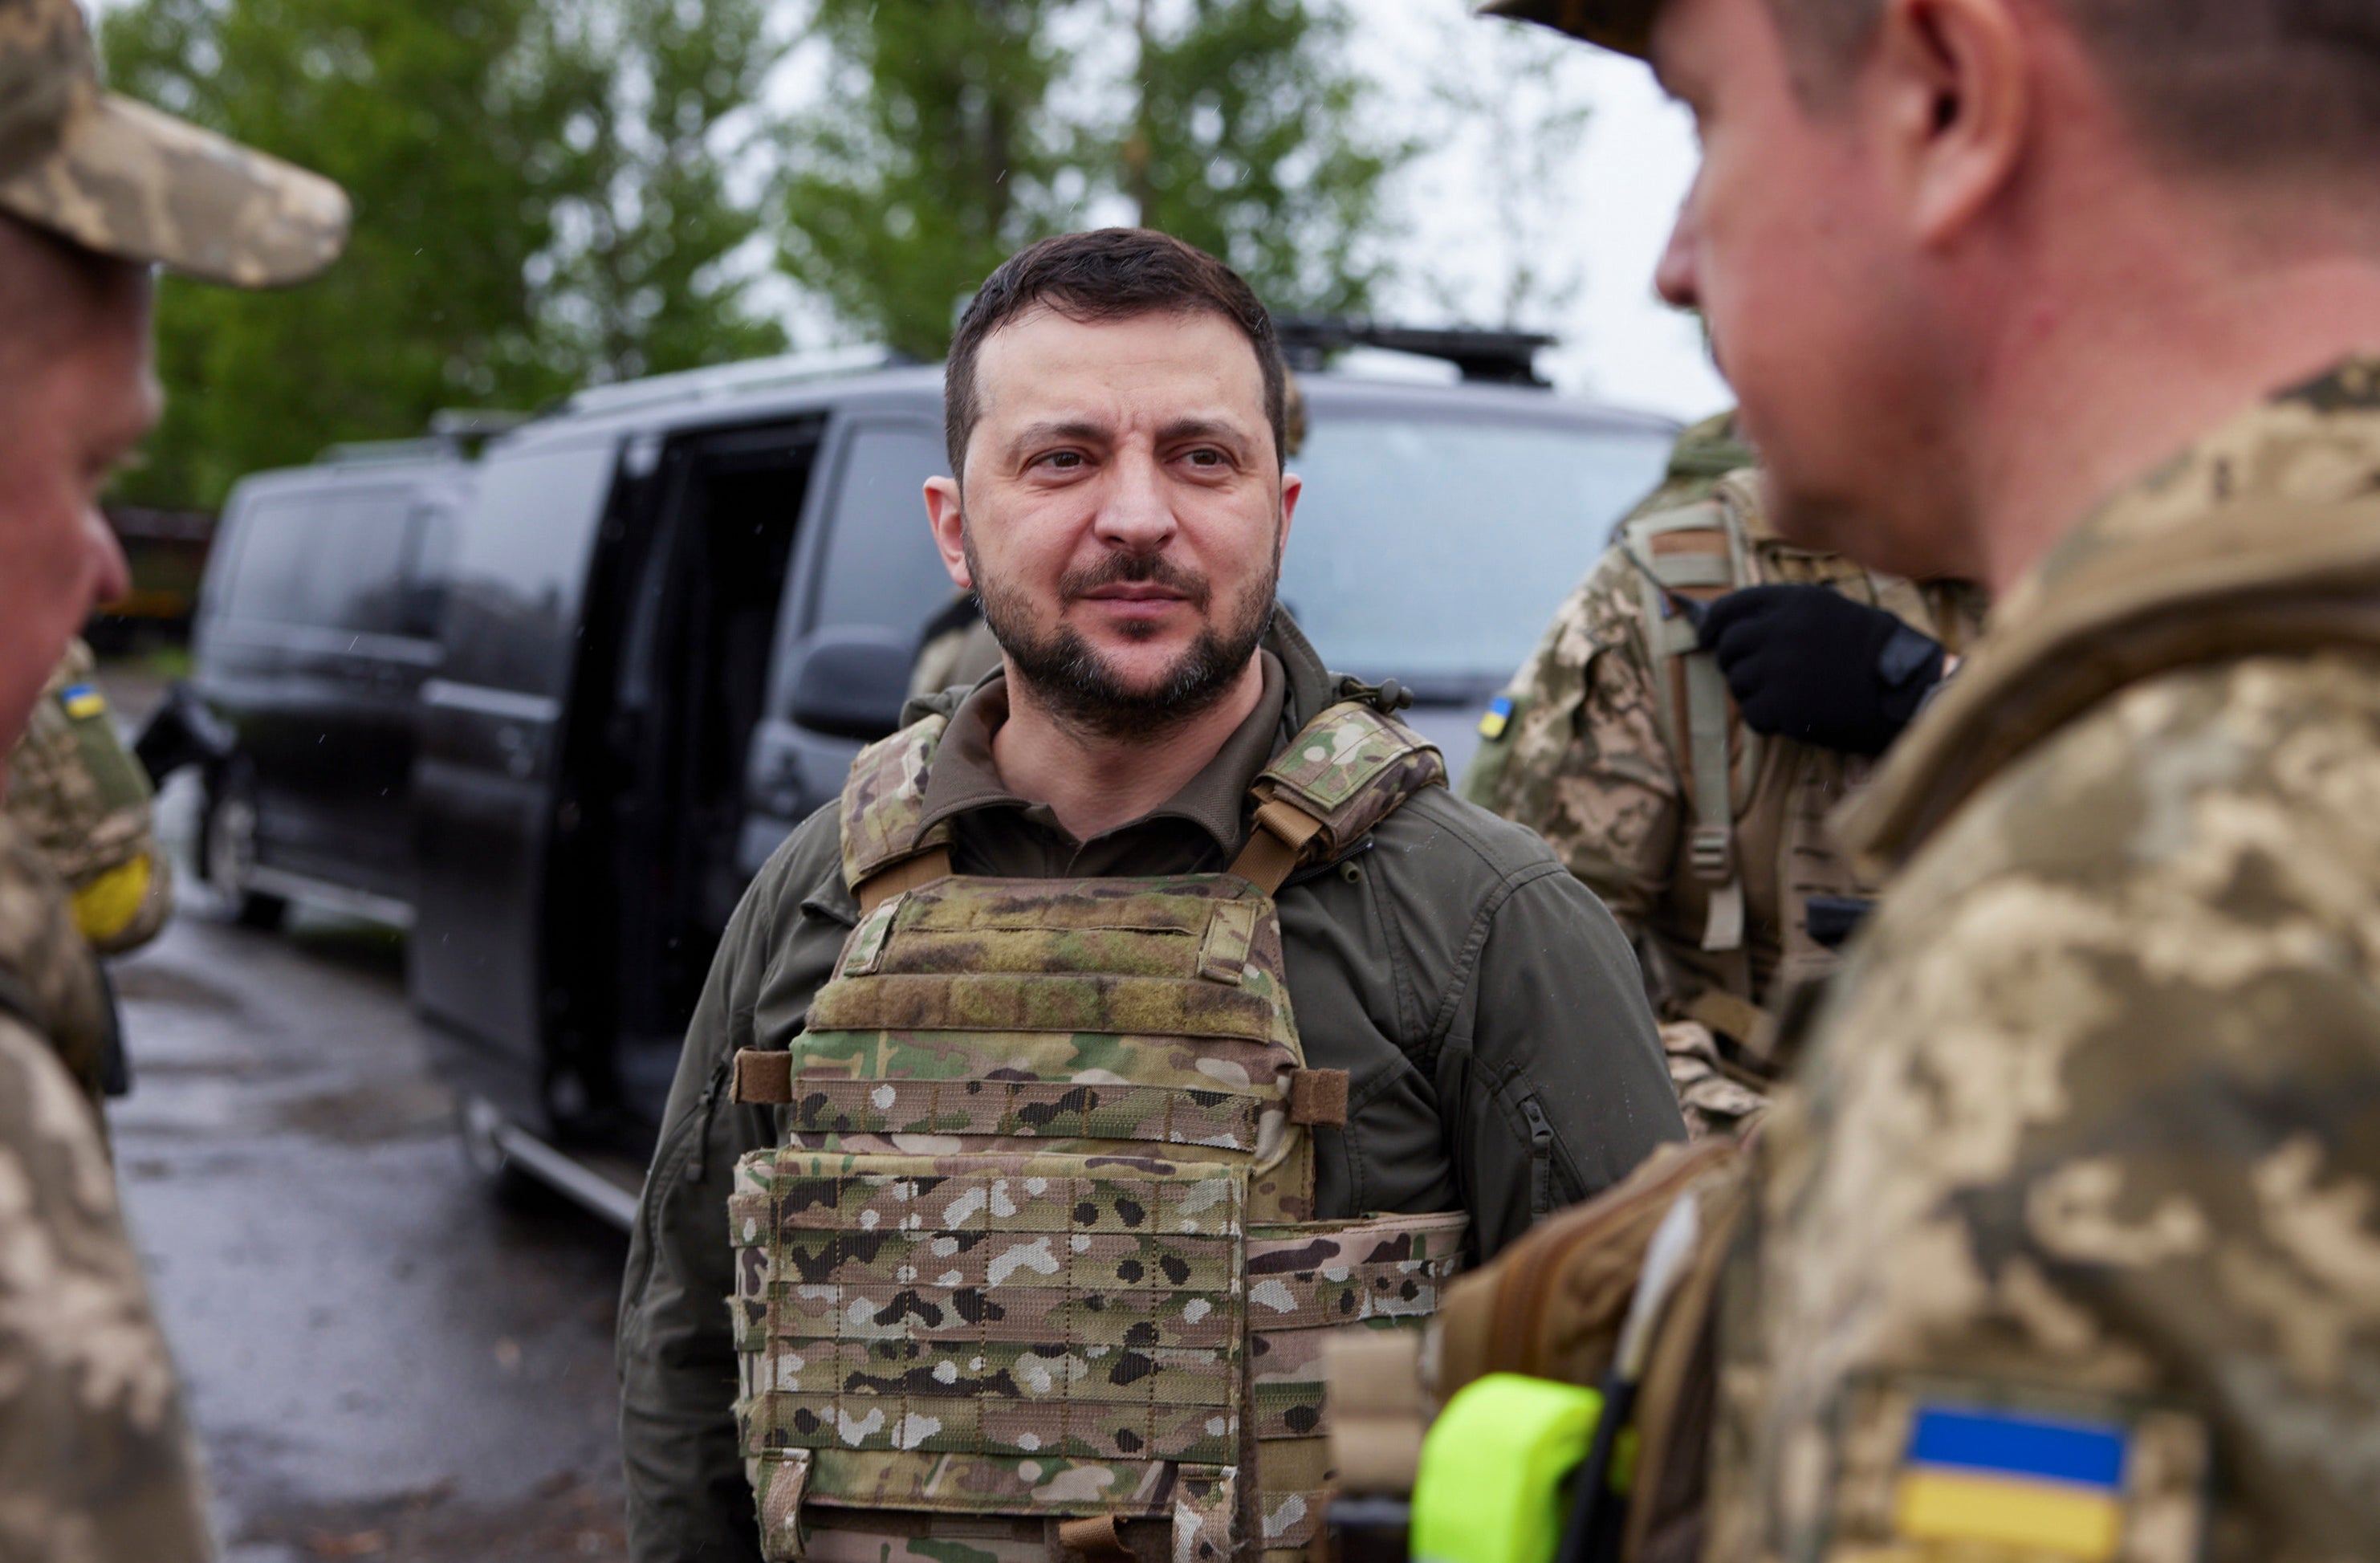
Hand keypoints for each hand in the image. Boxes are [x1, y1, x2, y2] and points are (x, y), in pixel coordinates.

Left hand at [1697, 584, 1942, 755]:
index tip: (1707, 637)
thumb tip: (1732, 624)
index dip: (1714, 624)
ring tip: (1790, 695)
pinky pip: (1752, 714)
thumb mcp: (1833, 612)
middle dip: (1735, 663)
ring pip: (1736, 682)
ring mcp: (1778, 666)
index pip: (1731, 606)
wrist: (1907, 690)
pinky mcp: (1781, 703)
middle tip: (1758, 677)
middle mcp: (1780, 628)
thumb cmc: (1875, 653)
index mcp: (1795, 601)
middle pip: (1728, 646)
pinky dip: (1767, 720)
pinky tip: (1794, 716)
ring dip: (1754, 693)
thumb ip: (1787, 615)